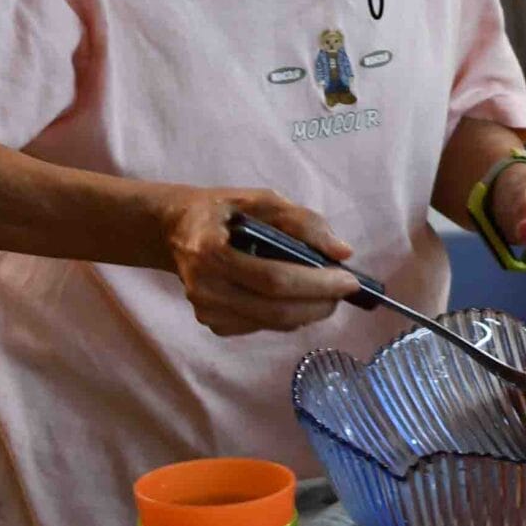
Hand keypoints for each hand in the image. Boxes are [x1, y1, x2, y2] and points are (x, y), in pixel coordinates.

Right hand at [160, 187, 361, 337]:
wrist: (175, 230)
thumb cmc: (224, 211)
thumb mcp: (260, 200)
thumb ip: (302, 222)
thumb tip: (342, 252)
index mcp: (210, 251)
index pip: (273, 278)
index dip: (316, 283)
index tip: (350, 279)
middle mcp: (204, 288)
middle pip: (276, 309)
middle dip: (320, 303)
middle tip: (347, 290)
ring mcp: (206, 311)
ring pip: (273, 322)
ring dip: (309, 311)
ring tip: (329, 292)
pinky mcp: (212, 324)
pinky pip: (263, 326)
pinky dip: (289, 314)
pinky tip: (298, 297)